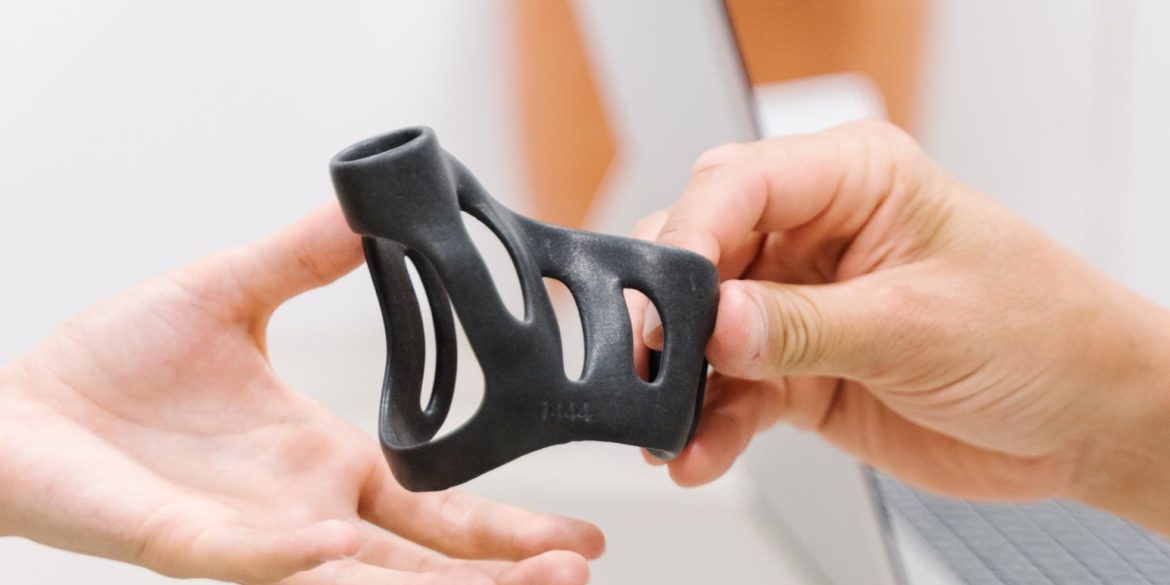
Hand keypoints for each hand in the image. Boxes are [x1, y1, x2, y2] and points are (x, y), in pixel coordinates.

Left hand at [0, 204, 603, 584]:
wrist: (19, 404)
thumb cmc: (114, 364)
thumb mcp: (230, 292)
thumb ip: (301, 258)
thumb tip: (368, 207)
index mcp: (326, 462)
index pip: (437, 507)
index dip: (505, 523)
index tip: (580, 529)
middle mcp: (308, 515)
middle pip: (425, 561)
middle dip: (504, 571)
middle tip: (581, 572)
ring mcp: (260, 543)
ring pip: (372, 582)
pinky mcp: (198, 550)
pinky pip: (274, 567)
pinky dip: (325, 570)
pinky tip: (366, 557)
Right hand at [631, 121, 1169, 532]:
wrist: (1083, 423)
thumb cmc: (1042, 336)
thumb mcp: (920, 324)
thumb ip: (806, 324)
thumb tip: (714, 320)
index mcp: (855, 182)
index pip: (742, 184)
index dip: (694, 233)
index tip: (666, 295)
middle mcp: (816, 236)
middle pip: (706, 251)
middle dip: (671, 310)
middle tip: (658, 360)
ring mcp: (803, 305)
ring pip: (706, 329)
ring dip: (683, 380)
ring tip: (672, 425)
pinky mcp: (799, 369)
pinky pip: (734, 391)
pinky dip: (711, 424)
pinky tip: (699, 452)